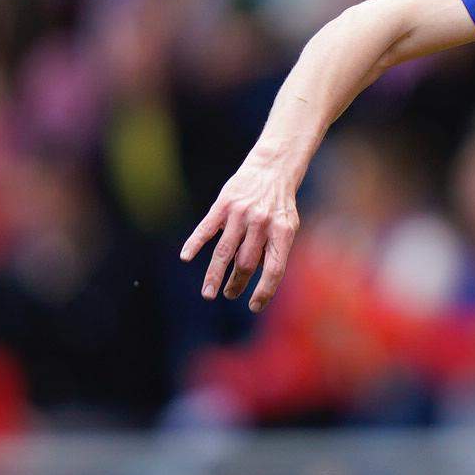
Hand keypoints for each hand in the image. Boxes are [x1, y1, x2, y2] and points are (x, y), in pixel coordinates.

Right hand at [181, 150, 308, 303]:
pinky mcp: (224, 204)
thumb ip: (275, 251)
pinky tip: (186, 256)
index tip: (254, 306)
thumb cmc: (279, 205)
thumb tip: (258, 282)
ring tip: (208, 293)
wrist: (272, 168)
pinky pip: (207, 227)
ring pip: (224, 251)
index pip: (274, 269)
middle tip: (228, 293)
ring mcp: (241, 214)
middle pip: (246, 263)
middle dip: (236, 284)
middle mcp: (262, 224)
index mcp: (283, 232)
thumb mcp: (287, 226)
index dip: (264, 291)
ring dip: (214, 275)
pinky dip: (195, 242)